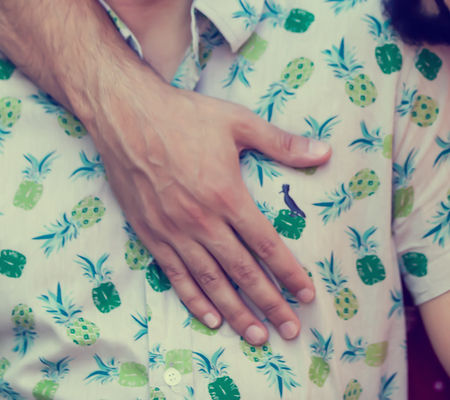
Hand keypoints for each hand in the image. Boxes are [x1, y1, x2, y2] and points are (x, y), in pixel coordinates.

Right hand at [83, 62, 331, 344]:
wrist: (125, 115)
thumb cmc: (185, 115)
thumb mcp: (239, 122)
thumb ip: (282, 143)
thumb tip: (324, 152)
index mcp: (227, 195)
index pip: (266, 245)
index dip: (289, 273)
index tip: (307, 294)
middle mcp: (201, 221)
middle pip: (243, 272)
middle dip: (270, 303)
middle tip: (291, 330)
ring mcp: (173, 231)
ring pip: (210, 282)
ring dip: (235, 312)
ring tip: (256, 334)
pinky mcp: (150, 234)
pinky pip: (176, 276)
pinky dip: (194, 300)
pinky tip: (211, 317)